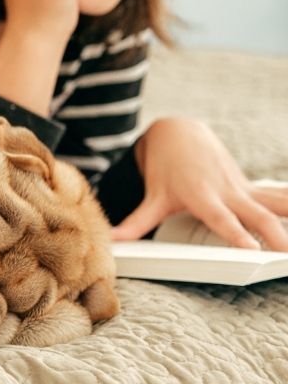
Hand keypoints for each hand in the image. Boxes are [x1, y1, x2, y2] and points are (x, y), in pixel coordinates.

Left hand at [110, 118, 287, 249]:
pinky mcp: (253, 187)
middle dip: (277, 234)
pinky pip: (281, 195)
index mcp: (203, 197)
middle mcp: (228, 192)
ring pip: (278, 203)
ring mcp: (244, 188)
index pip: (222, 220)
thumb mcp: (151, 197)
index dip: (237, 233)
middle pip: (258, 216)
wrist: (179, 134)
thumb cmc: (165, 169)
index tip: (251, 248)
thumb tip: (112, 242)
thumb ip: (134, 223)